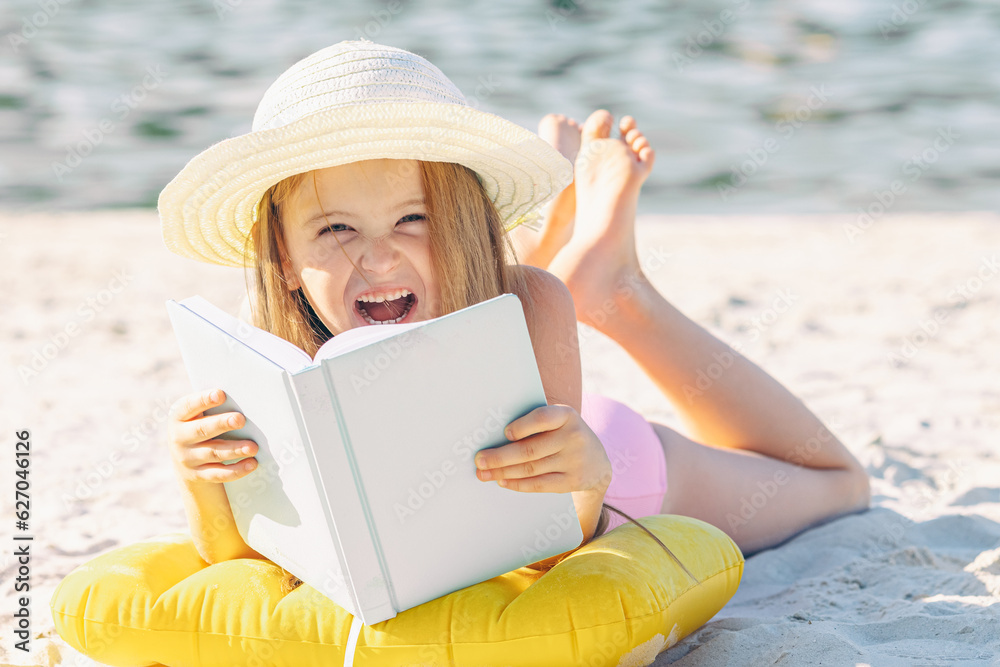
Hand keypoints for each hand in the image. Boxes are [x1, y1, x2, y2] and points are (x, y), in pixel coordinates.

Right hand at [167, 389, 258, 482]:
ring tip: (253, 447)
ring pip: (214, 453)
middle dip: (222, 424)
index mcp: (178, 418)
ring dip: (235, 449)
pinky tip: (252, 463)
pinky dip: (237, 469)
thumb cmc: (199, 428)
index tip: (221, 394)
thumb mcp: (197, 417)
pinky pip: (219, 473)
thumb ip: (212, 409)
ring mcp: (188, 459)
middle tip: (240, 420)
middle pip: (202, 430)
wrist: (185, 461)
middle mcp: (180, 438)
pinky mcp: (199, 475)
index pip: (189, 406)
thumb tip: (243, 400)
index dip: (203, 400)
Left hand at [474, 404, 610, 495]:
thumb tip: (495, 436)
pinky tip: (503, 481)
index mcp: (567, 415)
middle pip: (531, 449)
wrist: (598, 461)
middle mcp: (573, 437)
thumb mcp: (559, 422)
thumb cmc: (565, 436)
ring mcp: (575, 461)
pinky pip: (540, 484)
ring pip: (532, 469)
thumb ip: (536, 424)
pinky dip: (518, 484)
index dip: (522, 426)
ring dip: (503, 472)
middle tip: (479, 461)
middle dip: (500, 456)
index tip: (504, 434)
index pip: (542, 418)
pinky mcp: (573, 481)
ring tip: (484, 473)